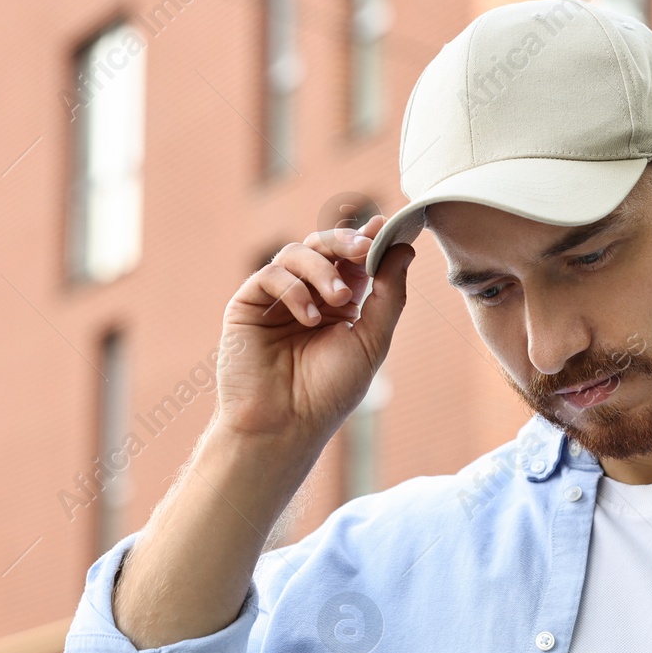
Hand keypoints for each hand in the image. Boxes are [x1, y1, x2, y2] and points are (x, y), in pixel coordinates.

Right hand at [215, 214, 415, 444]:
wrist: (286, 424)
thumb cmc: (329, 392)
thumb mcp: (371, 341)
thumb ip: (388, 295)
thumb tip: (404, 249)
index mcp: (339, 304)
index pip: (353, 260)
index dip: (368, 240)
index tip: (384, 228)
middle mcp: (307, 296)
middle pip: (324, 247)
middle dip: (346, 242)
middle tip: (364, 248)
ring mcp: (276, 299)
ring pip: (296, 253)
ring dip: (322, 268)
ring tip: (338, 300)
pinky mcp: (247, 305)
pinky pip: (271, 275)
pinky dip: (294, 289)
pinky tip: (309, 318)